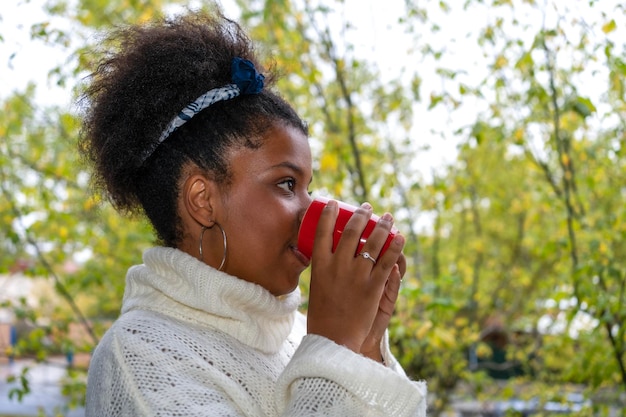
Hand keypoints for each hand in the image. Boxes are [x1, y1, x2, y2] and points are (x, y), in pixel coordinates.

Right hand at [306, 200, 405, 354]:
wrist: (334, 338)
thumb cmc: (323, 314)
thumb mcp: (317, 286)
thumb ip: (325, 270)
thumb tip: (328, 255)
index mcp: (320, 264)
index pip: (322, 230)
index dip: (328, 212)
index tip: (333, 202)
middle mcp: (338, 265)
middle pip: (352, 231)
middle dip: (362, 214)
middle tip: (367, 207)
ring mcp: (357, 275)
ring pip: (373, 242)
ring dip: (383, 226)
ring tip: (389, 218)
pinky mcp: (374, 286)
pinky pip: (388, 261)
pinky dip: (396, 247)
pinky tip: (400, 238)